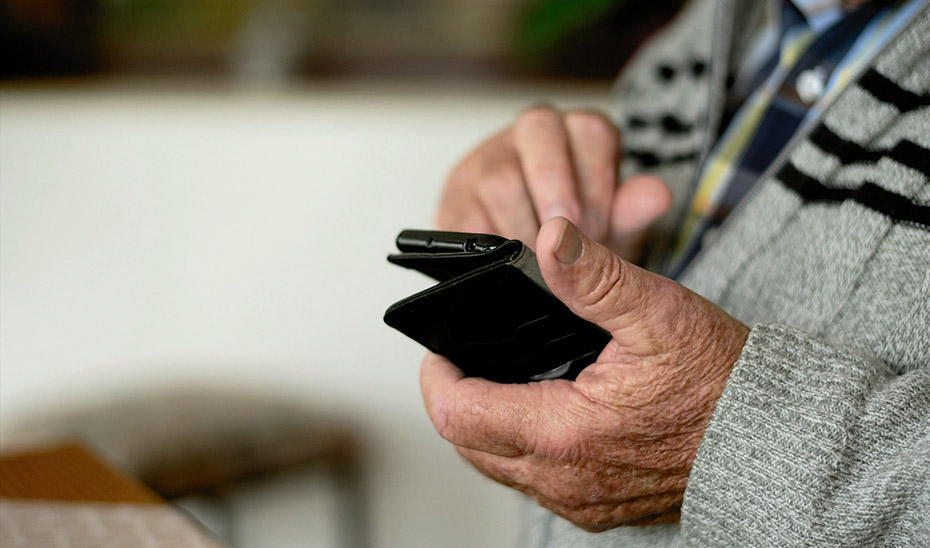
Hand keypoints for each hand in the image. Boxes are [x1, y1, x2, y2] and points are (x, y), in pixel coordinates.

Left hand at [420, 218, 748, 530]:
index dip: (437, 377)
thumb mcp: (660, 315)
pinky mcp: (597, 507)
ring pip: (498, 467)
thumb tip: (550, 239)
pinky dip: (521, 447)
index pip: (458, 415)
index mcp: (565, 434)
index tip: (442, 348)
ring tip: (501, 378)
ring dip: (487, 425)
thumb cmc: (724, 383)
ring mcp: (580, 501)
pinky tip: (542, 409)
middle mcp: (564, 481)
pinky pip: (534, 482)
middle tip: (468, 358)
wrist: (774, 443)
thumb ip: (596, 278)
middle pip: (469, 446)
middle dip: (457, 399)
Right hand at [437, 106, 670, 261]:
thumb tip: (657, 195)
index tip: (599, 226)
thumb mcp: (612, 230)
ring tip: (541, 263)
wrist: (530, 268)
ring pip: (498, 175)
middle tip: (567, 240)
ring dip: (523, 225)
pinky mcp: (454, 200)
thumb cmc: (577, 239)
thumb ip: (632, 213)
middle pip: (537, 129)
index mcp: (576, 133)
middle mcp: (529, 136)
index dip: (597, 178)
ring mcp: (485, 162)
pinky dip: (490, 246)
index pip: (591, 129)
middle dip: (556, 189)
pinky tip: (508, 266)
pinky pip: (464, 216)